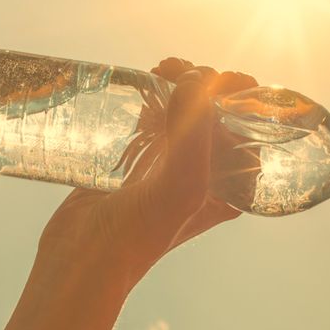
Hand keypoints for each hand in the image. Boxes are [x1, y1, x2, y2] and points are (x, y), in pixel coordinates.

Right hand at [33, 57, 258, 296]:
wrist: (81, 259)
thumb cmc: (136, 235)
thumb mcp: (180, 187)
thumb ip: (194, 134)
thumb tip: (196, 79)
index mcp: (228, 186)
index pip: (249, 129)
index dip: (240, 96)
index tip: (218, 76)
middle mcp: (204, 174)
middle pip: (217, 113)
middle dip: (206, 82)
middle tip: (181, 71)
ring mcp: (168, 165)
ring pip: (185, 110)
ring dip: (180, 83)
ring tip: (162, 70)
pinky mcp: (136, 159)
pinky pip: (154, 117)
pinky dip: (153, 95)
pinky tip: (145, 81)